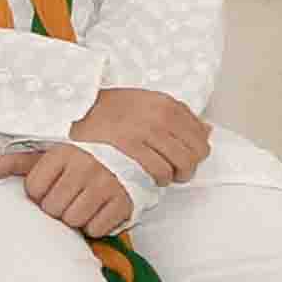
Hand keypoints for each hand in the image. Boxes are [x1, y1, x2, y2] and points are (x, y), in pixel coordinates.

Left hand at [0, 141, 137, 237]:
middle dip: (55, 208)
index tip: (48, 189)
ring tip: (80, 206)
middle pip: (52, 208)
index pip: (33, 189)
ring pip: (73, 220)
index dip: (37, 194)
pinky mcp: (123, 202)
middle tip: (66, 199)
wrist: (124, 153)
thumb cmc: (77, 159)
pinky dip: (94, 227)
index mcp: (62, 155)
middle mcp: (84, 168)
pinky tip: (96, 213)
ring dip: (74, 219)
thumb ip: (15, 163)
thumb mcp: (47, 155)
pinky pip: (97, 229)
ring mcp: (106, 185)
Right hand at [70, 86, 208, 185]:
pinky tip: (151, 179)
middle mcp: (160, 115)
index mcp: (166, 103)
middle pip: (195, 151)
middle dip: (189, 166)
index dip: (196, 152)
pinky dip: (160, 179)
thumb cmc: (109, 109)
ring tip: (163, 176)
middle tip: (176, 171)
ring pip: (181, 163)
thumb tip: (208, 129)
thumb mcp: (146, 102)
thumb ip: (178, 114)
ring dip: (176, 175)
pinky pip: (160, 170)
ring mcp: (145, 130)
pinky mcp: (130, 145)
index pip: (201, 135)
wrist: (73, 110)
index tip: (183, 157)